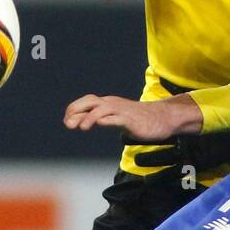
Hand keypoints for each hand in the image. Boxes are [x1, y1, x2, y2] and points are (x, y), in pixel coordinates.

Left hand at [64, 92, 203, 139]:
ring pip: (102, 109)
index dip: (74, 109)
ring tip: (81, 127)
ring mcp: (122, 111)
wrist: (163, 118)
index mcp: (108, 103)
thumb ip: (101, 119)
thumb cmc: (138, 119)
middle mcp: (113, 104)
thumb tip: (81, 123)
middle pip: (90, 101)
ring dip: (90, 117)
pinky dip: (107, 120)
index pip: (87, 101)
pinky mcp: (131, 120)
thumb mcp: (117, 118)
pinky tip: (100, 124)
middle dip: (77, 110)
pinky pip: (117, 119)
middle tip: (67, 123)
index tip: (66, 121)